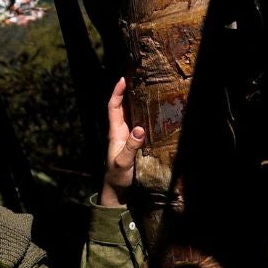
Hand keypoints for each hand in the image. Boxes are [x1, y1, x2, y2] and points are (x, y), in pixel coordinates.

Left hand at [99, 75, 145, 207]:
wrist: (118, 190)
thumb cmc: (117, 176)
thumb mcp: (123, 162)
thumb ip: (130, 147)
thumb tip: (139, 129)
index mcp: (115, 132)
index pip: (113, 108)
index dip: (116, 93)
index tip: (122, 79)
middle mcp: (121, 131)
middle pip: (122, 106)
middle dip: (128, 91)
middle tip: (139, 77)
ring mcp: (128, 136)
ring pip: (131, 114)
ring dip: (137, 101)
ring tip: (148, 88)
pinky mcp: (135, 142)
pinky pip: (139, 123)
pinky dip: (145, 114)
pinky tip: (154, 110)